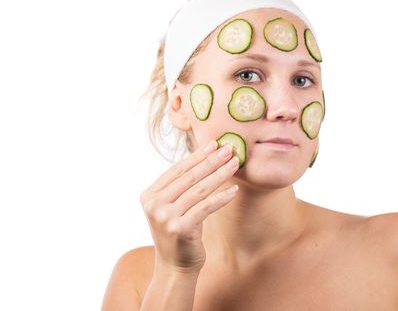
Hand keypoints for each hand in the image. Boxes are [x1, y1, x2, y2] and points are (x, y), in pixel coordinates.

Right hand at [140, 141, 239, 273]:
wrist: (175, 267)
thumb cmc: (179, 232)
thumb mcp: (173, 207)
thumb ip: (180, 187)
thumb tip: (205, 157)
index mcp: (149, 195)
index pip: (176, 170)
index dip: (197, 156)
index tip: (214, 144)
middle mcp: (154, 205)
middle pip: (188, 177)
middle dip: (211, 161)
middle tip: (228, 149)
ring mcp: (165, 217)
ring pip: (199, 190)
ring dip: (219, 175)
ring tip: (234, 164)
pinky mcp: (180, 228)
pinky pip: (205, 207)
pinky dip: (221, 198)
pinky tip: (234, 190)